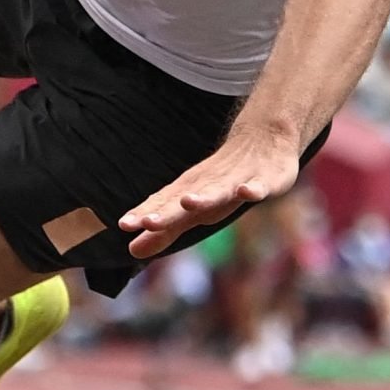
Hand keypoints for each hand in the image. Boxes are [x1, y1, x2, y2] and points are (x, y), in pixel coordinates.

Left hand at [120, 134, 299, 260]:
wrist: (262, 139)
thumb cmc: (221, 180)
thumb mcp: (193, 207)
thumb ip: (165, 230)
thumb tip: (131, 250)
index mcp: (190, 192)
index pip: (164, 205)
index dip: (145, 215)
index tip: (124, 225)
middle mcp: (209, 185)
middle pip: (186, 199)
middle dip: (168, 212)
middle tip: (147, 222)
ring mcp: (237, 181)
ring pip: (219, 191)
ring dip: (204, 197)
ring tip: (188, 202)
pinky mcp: (265, 179)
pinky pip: (259, 185)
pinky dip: (253, 189)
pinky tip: (246, 192)